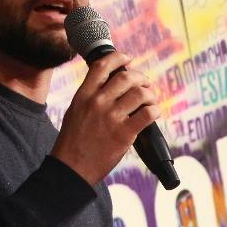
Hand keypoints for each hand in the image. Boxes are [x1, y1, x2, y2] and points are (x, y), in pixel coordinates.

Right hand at [51, 51, 159, 184]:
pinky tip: (154, 113)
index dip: (118, 58)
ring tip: (151, 100)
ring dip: (150, 95)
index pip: (102, 66)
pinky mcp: (124, 133)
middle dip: (141, 78)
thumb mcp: (75, 111)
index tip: (128, 59)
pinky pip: (148, 114)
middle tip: (145, 84)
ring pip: (140, 93)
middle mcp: (97, 102)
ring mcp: (111, 117)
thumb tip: (108, 85)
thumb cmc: (73, 142)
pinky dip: (155, 110)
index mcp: (83, 95)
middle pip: (126, 77)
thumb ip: (90, 96)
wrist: (71, 168)